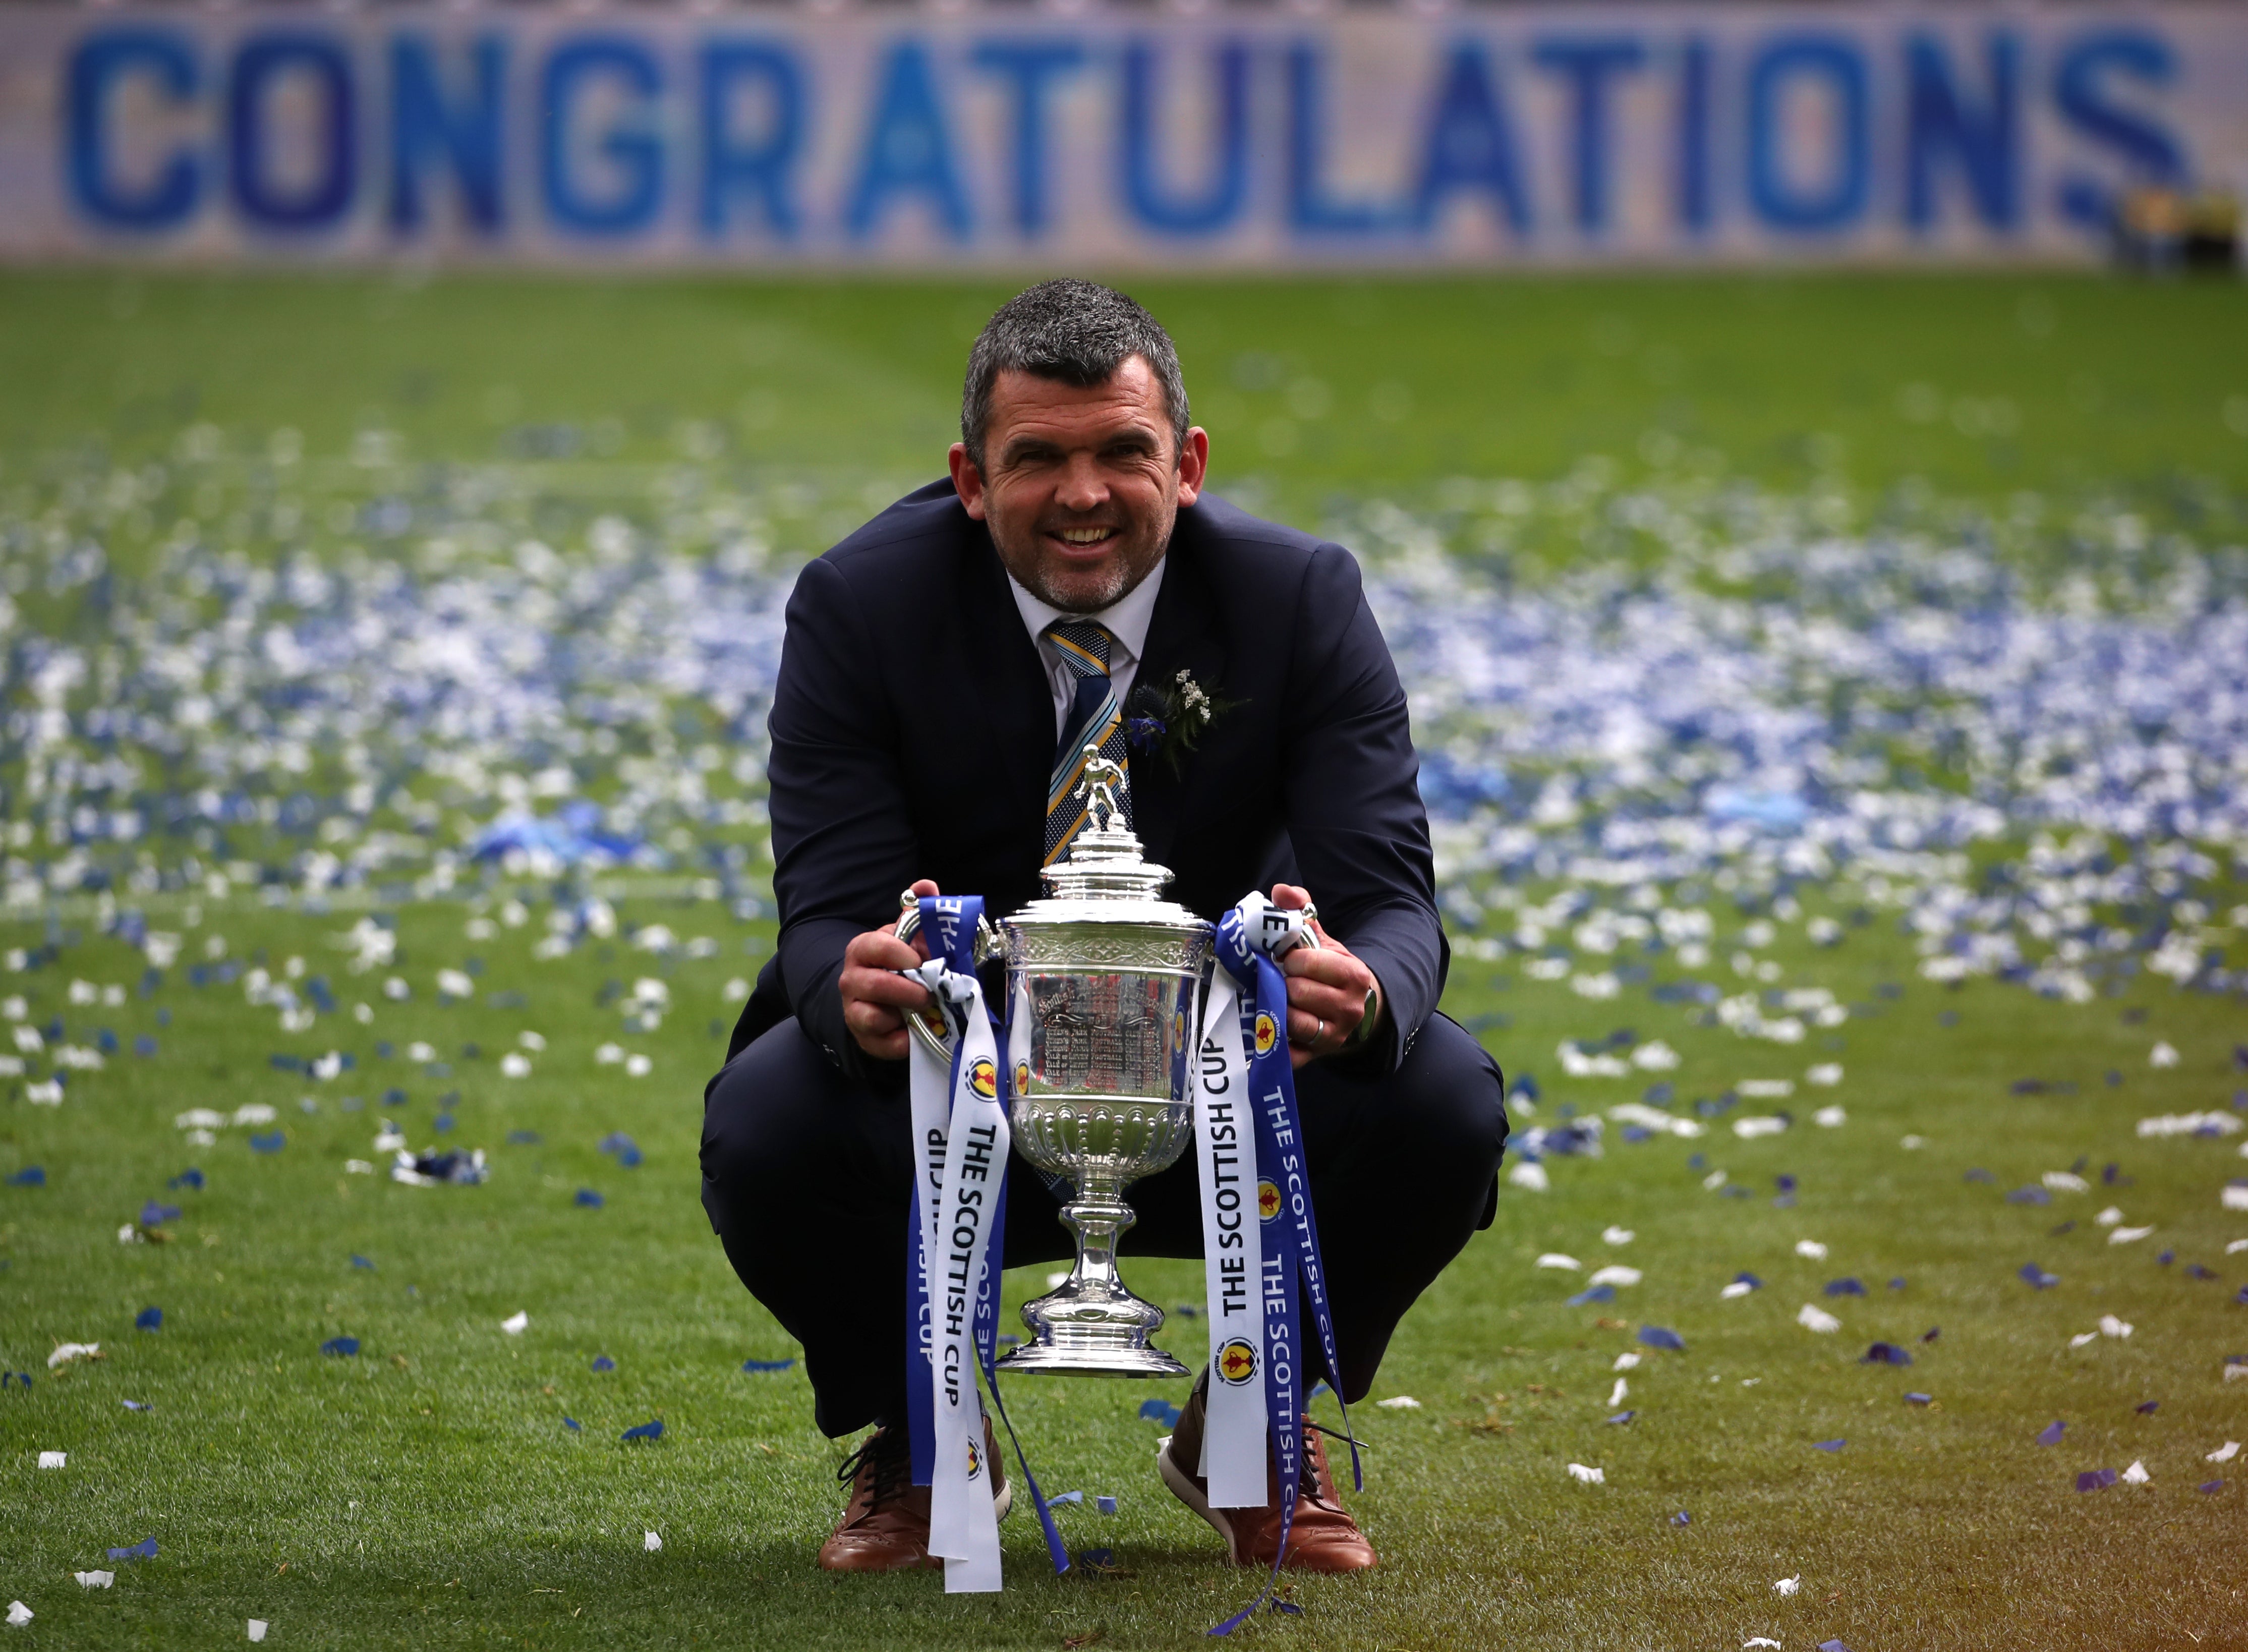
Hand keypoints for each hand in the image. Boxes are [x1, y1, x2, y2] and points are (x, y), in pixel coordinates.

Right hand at [840, 878, 939, 1060]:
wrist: (882, 1000)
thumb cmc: (900, 964)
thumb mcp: (910, 937)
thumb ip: (918, 913)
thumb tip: (926, 886)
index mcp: (863, 949)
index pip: (875, 945)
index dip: (900, 953)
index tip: (921, 960)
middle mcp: (852, 979)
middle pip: (874, 984)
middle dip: (907, 989)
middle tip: (930, 992)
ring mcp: (854, 1009)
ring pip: (870, 1016)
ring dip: (902, 1015)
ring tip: (923, 1010)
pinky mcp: (863, 1038)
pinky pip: (881, 1044)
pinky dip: (901, 1041)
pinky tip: (913, 1031)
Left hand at [1270, 883, 1382, 1068]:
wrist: (1352, 1009)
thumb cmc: (1331, 970)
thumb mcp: (1322, 939)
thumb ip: (1302, 911)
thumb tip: (1281, 891)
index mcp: (1352, 975)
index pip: (1307, 963)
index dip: (1289, 959)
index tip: (1287, 959)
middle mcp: (1349, 1008)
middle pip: (1296, 992)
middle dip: (1281, 983)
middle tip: (1278, 979)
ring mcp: (1333, 1036)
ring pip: (1291, 1022)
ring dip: (1275, 1008)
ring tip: (1274, 998)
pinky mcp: (1316, 1056)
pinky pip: (1287, 1053)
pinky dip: (1272, 1041)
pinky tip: (1267, 1026)